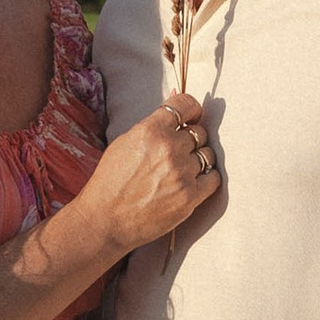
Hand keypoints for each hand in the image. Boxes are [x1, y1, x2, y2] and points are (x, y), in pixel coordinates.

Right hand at [82, 94, 220, 254]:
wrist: (105, 220)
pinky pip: (214, 178)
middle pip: (199, 132)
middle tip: (177, 151)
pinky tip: (193, 181)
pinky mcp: (190, 197)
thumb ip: (153, 124)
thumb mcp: (124, 142)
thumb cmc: (110, 181)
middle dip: (190, 140)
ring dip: (198, 159)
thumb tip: (176, 99)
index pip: (186, 105)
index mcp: (150, 131)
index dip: (192, 109)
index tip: (192, 116)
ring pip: (207, 154)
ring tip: (182, 169)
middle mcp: (169, 148)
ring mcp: (182, 173)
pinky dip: (207, 178)